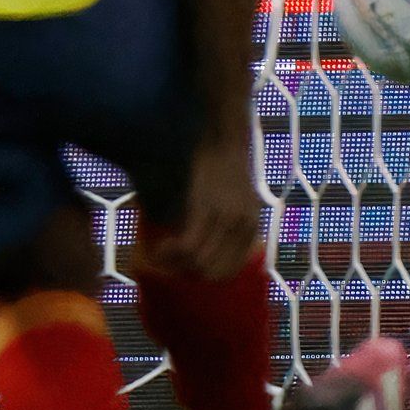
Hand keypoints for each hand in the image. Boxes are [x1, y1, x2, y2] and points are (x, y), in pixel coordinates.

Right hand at [155, 130, 265, 278]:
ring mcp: (224, 219)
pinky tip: (158, 247)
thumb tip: (204, 244)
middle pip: (212, 272)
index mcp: (251, 229)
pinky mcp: (204, 208)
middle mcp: (241, 228)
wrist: (224, 135)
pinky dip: (170, 252)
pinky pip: (187, 245)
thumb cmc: (224, 165)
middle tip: (166, 263)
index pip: (227, 271)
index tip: (183, 268)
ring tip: (159, 255)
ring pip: (197, 263)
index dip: (202, 275)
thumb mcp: (237, 200)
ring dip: (174, 265)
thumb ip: (227, 224)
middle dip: (186, 273)